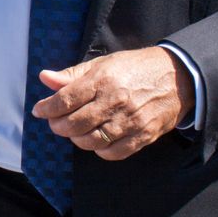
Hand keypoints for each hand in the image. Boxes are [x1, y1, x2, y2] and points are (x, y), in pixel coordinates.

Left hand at [31, 46, 194, 159]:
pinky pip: (113, 153)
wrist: (178, 76)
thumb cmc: (135, 68)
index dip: (47, 108)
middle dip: (58, 126)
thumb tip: (44, 78)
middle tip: (56, 122)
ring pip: (91, 141)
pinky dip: (99, 150)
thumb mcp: (102, 64)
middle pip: (74, 124)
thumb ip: (72, 74)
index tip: (39, 110)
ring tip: (75, 131)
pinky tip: (97, 140)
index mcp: (103, 80)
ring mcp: (130, 121)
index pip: (65, 100)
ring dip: (76, 139)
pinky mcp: (143, 135)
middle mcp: (115, 101)